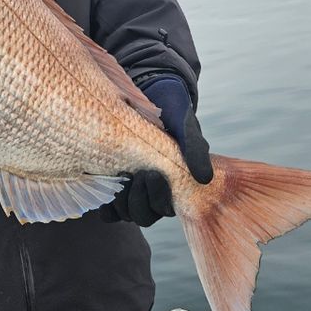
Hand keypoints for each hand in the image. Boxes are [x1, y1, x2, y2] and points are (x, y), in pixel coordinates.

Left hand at [101, 75, 211, 226]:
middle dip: (139, 200)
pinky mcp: (112, 183)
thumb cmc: (172, 111)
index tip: (153, 174)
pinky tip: (106, 183)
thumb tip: (204, 179)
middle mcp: (153, 192)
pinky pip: (108, 211)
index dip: (159, 199)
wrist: (150, 94)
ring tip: (122, 174)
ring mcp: (132, 190)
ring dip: (122, 200)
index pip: (165, 209)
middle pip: (144, 216)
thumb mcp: (185, 124)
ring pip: (125, 214)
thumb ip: (195, 148)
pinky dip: (106, 204)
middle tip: (137, 174)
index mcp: (174, 185)